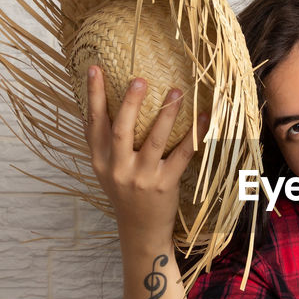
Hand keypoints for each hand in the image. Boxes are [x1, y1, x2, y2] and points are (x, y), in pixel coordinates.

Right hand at [84, 65, 205, 242]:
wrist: (140, 229)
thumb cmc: (124, 193)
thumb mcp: (106, 170)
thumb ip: (102, 142)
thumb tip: (98, 104)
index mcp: (100, 160)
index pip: (93, 123)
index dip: (93, 95)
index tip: (94, 68)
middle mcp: (117, 168)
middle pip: (121, 130)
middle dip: (129, 103)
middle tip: (140, 79)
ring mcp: (141, 177)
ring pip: (154, 140)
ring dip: (166, 114)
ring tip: (177, 91)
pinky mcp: (164, 184)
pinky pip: (182, 155)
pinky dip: (194, 135)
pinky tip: (204, 117)